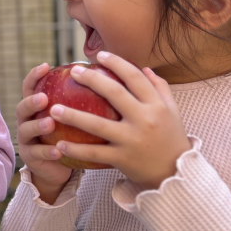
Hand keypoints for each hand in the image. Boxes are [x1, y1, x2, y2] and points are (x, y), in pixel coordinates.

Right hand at [16, 63, 73, 203]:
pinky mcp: (29, 157)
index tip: (46, 66)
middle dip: (31, 101)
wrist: (58, 167)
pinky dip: (47, 151)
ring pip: (26, 129)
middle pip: (22, 106)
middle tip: (44, 98)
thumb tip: (106, 78)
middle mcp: (26, 120)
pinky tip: (59, 151)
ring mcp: (26, 139)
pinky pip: (37, 153)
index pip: (30, 86)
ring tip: (50, 123)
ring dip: (37, 125)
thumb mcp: (72, 117)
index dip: (35, 75)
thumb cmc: (69, 136)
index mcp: (35, 106)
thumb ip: (81, 101)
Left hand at [48, 51, 191, 189]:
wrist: (176, 174)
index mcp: (156, 105)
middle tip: (73, 71)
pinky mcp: (123, 159)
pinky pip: (95, 153)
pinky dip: (76, 149)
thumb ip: (160, 89)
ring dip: (73, 116)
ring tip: (53, 109)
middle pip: (114, 94)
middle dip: (91, 79)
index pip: (135, 77)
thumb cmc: (170, 138)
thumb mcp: (172, 112)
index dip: (116, 63)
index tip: (99, 55)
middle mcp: (145, 120)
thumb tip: (145, 68)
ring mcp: (132, 140)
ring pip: (98, 125)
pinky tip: (60, 143)